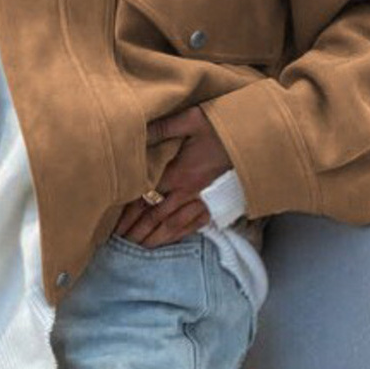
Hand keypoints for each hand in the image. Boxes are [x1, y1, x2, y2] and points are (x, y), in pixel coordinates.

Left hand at [113, 104, 234, 245]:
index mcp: (177, 173)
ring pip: (172, 226)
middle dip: (136, 232)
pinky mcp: (214, 205)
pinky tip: (167, 241)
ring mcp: (201, 201)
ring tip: (138, 248)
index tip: (115, 226)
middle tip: (120, 243)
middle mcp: (187, 192)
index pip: (145, 198)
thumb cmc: (221, 128)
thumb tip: (137, 132)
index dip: (128, 214)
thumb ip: (163, 128)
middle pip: (155, 217)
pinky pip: (192, 226)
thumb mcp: (192, 120)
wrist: (254, 140)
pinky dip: (177, 236)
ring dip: (154, 239)